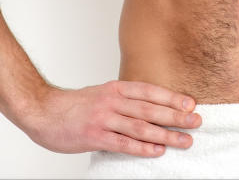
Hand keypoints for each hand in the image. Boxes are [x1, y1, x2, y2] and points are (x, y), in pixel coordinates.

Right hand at [21, 80, 201, 156]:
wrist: (42, 110)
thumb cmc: (73, 105)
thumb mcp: (101, 93)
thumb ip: (123, 99)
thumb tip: (149, 105)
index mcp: (115, 88)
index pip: (150, 91)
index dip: (172, 97)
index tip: (191, 103)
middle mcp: (112, 101)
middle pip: (150, 109)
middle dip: (176, 116)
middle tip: (196, 121)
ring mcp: (103, 118)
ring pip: (141, 126)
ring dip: (166, 135)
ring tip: (184, 140)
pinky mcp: (94, 136)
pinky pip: (123, 143)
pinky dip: (143, 147)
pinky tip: (157, 151)